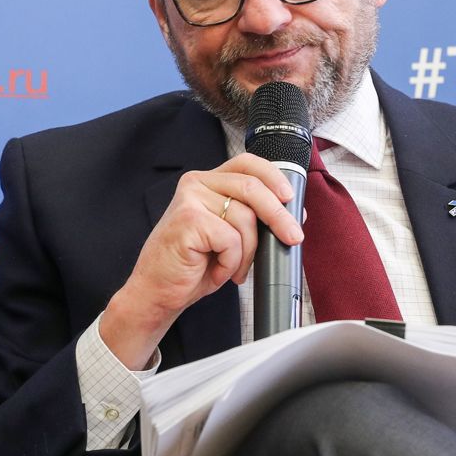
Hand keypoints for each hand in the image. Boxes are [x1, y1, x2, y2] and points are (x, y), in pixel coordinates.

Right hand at [100, 153, 303, 368]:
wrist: (158, 292)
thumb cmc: (194, 265)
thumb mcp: (231, 236)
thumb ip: (255, 218)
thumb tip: (297, 213)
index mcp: (208, 181)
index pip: (247, 164)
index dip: (274, 177)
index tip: (290, 198)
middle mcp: (197, 183)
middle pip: (252, 187)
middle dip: (279, 216)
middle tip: (293, 238)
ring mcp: (190, 199)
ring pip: (245, 218)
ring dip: (247, 253)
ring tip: (234, 269)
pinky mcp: (188, 220)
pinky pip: (231, 239)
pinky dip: (231, 262)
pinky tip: (217, 272)